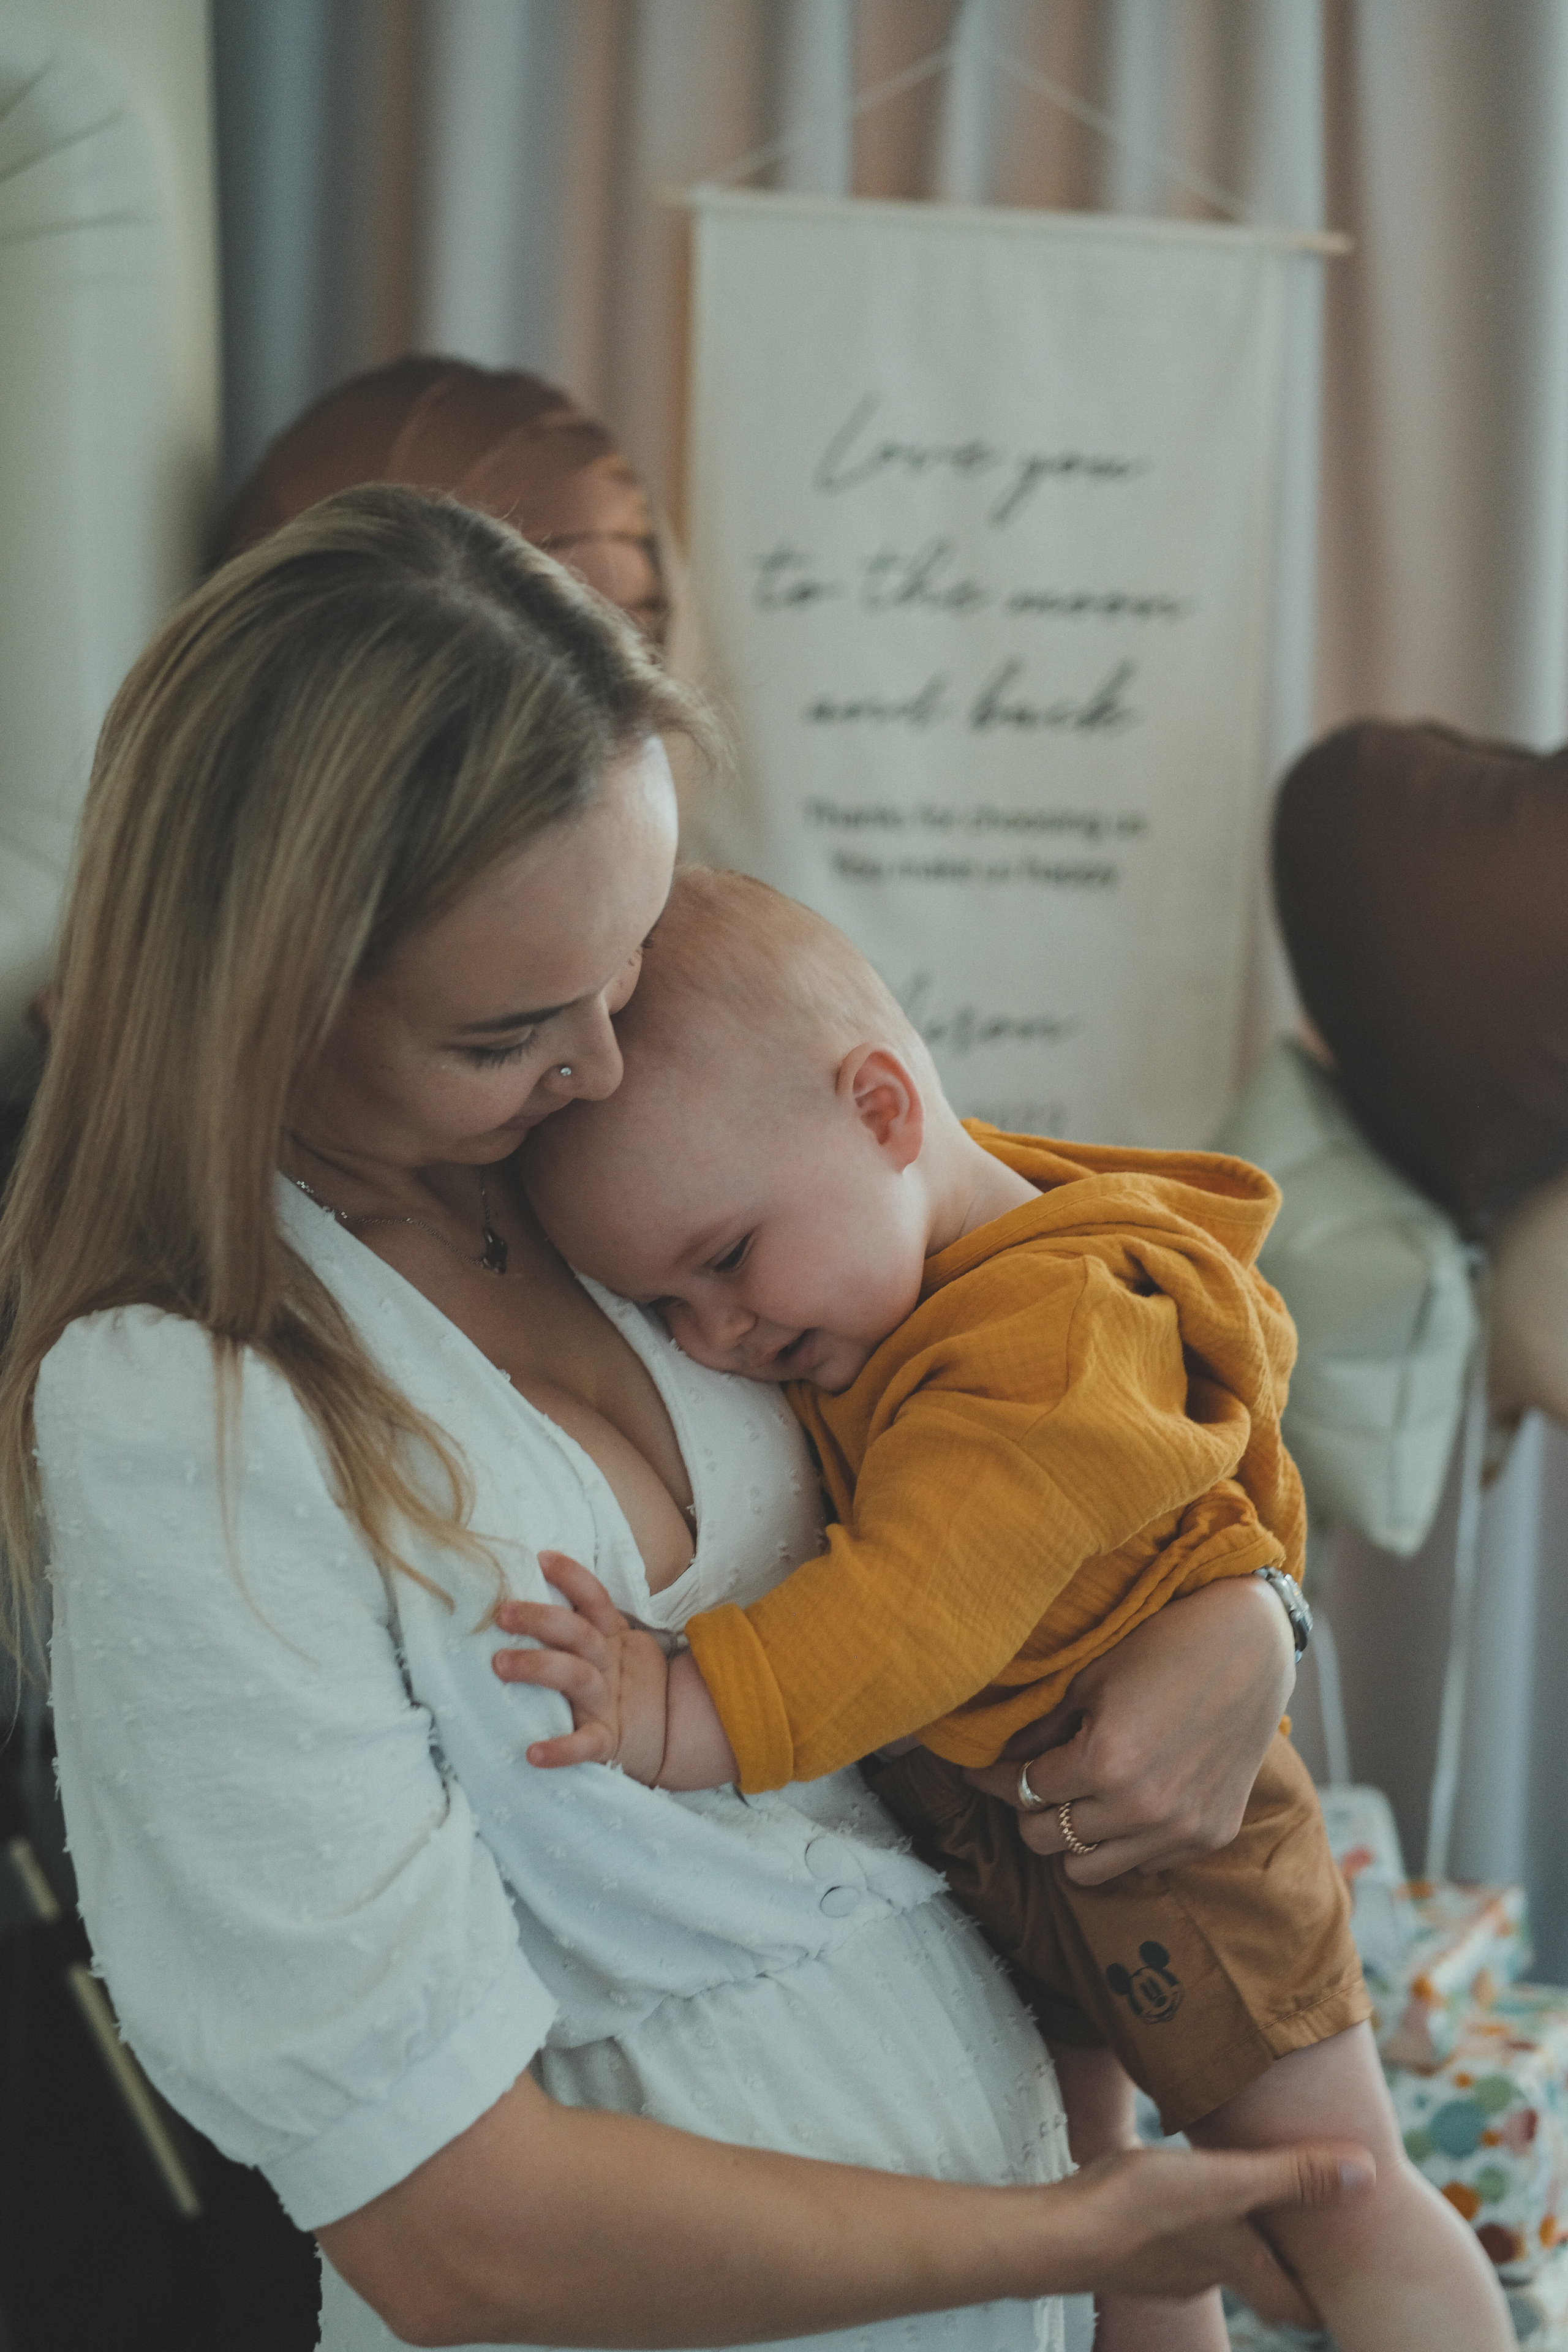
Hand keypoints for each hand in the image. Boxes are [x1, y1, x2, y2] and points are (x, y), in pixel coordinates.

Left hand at [492, 1552, 670, 1782]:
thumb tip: (525, 1595)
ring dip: (538, 1667)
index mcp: (612, 1639)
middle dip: (540, 1619)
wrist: (669, 1734)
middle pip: (578, 1633)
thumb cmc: (623, 1685)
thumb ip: (582, 1626)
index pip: (594, 1599)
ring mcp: (609, 1702)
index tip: (540, 1558)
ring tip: (499, 1664)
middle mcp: (609, 1665)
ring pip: (576, 1677)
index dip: (572, 1576)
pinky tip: (533, 1754)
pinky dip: (561, 1750)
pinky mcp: (608, 1740)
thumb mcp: (617, 1648)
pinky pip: (585, 1745)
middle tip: (503, 1614)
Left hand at [964, 1576, 1294, 1883]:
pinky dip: (1124, 1840)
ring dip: (1073, 1836)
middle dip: (1029, 1809)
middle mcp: (1141, 1807)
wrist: (1251, 1644)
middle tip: (1032, 1781)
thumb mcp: (1091, 1679)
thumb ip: (1042, 1729)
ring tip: (1077, 1797)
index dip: (994, 1779)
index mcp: (1105, 1761)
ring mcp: (1179, 1828)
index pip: (1024, 1790)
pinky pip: (1141, 1863)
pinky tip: (1128, 1799)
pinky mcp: (1210, 1835)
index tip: (979, 1772)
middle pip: (1046, 1839)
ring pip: (1088, 1868)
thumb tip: (1001, 1759)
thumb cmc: (1164, 1646)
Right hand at [1045, 2139, 1372, 2318]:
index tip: (1341, 2287)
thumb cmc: (1147, 2211)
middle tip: (1298, 2224)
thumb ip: (1293, 2177)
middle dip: (1275, 2255)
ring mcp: (1162, 2264)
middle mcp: (1205, 2274)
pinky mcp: (1129, 2245)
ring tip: (1240, 2189)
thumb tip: (1368, 2175)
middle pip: (1254, 2276)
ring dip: (1229, 2228)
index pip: (1292, 2304)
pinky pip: (1172, 2233)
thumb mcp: (1229, 2183)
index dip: (1318, 2302)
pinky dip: (1187, 2215)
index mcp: (1238, 2266)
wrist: (1063, 2232)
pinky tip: (1175, 2183)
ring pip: (1211, 2252)